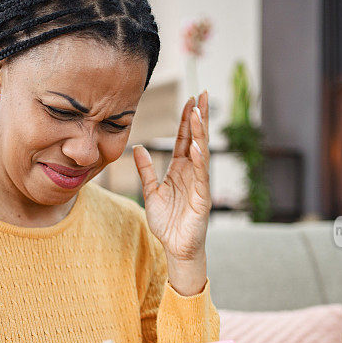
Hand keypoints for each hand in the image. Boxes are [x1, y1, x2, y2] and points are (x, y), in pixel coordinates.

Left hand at [132, 90, 210, 261]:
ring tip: (199, 113)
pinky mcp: (202, 197)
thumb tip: (138, 148)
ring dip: (200, 132)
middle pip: (197, 139)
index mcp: (180, 169)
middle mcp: (192, 172)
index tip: (189, 100)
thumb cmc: (167, 222)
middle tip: (203, 94)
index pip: (184, 139)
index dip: (186, 120)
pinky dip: (198, 159)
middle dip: (200, 117)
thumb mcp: (151, 192)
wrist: (176, 247)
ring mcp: (199, 183)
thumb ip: (145, 170)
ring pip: (201, 152)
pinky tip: (196, 145)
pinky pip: (201, 174)